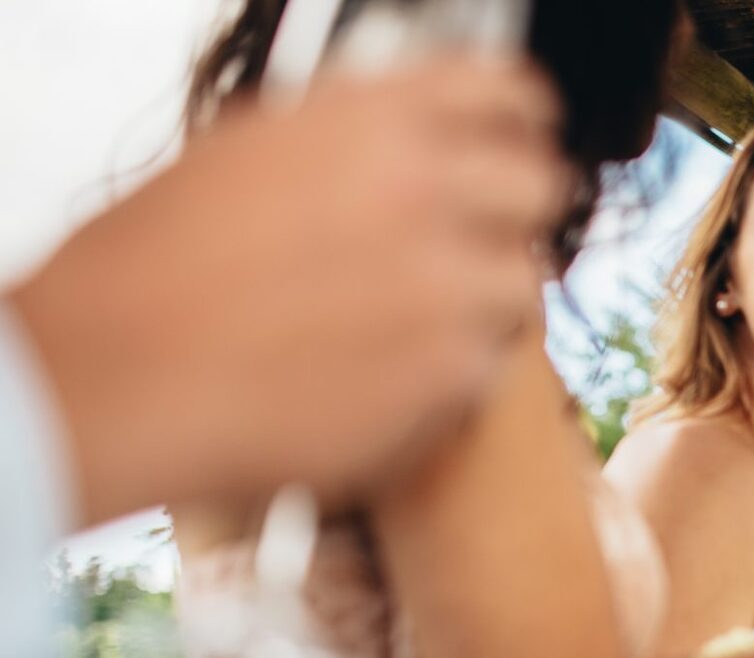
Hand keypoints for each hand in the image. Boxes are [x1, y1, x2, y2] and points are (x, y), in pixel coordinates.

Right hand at [8, 55, 571, 524]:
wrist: (118, 371)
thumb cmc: (155, 271)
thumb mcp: (249, 152)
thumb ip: (347, 139)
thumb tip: (408, 135)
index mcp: (369, 119)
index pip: (503, 91)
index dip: (521, 119)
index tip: (524, 138)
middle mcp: (420, 188)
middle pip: (539, 187)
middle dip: (512, 217)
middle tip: (478, 247)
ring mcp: (445, 281)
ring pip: (521, 282)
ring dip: (482, 302)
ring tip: (410, 324)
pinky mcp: (450, 370)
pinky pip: (489, 364)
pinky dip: (451, 374)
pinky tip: (386, 375)